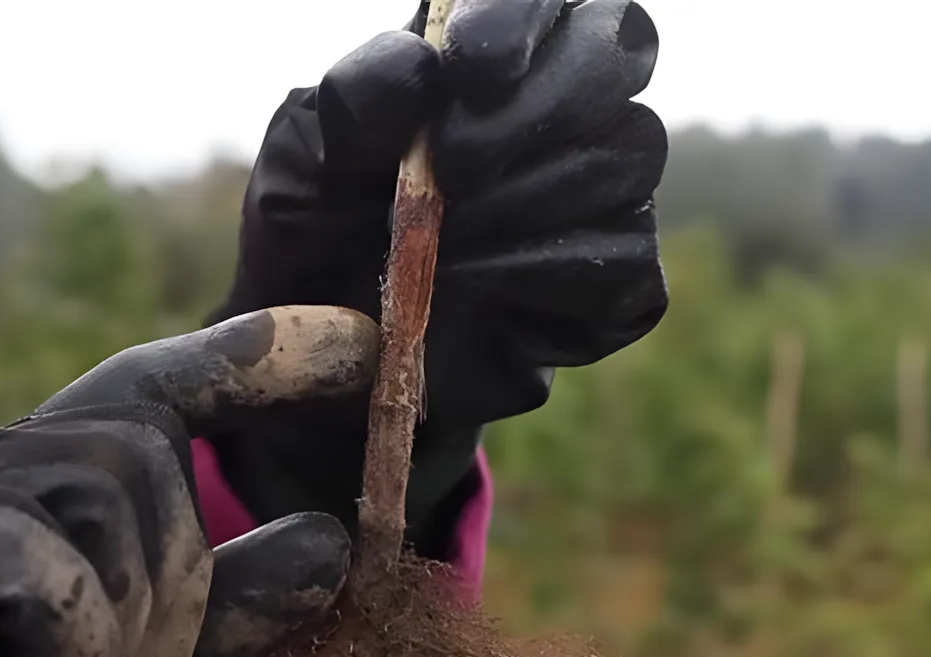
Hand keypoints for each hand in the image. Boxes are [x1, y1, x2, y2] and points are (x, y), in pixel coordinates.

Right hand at [0, 306, 378, 656]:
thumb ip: (230, 603)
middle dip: (171, 586)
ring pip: (104, 512)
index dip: (260, 357)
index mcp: (33, 476)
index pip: (155, 384)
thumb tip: (338, 542)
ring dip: (120, 640)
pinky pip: (47, 584)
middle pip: (143, 457)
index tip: (367, 343)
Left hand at [210, 0, 667, 554]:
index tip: (471, 66)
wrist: (324, 349)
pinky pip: (626, 260)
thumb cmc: (319, 227)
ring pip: (625, 155)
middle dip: (535, 109)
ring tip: (443, 248)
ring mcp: (604, 192)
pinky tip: (476, 294)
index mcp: (491, 54)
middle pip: (616, 53)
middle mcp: (566, 108)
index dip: (524, 16)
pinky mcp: (616, 283)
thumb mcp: (304, 156)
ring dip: (526, 203)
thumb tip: (424, 69)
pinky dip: (543, 277)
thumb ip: (355, 98)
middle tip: (454, 171)